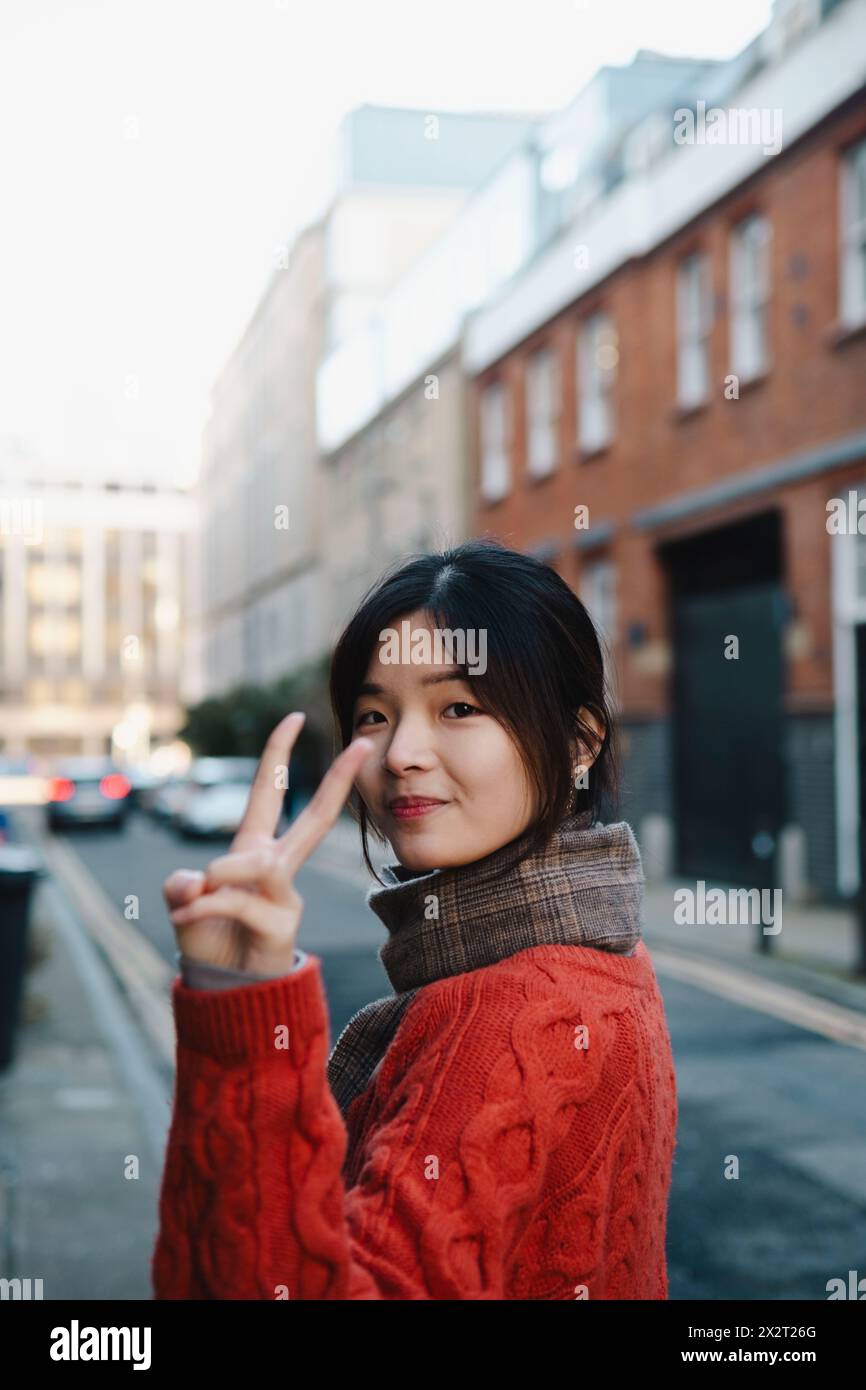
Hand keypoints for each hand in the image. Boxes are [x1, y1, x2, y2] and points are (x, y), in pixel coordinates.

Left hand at [162, 712, 373, 977]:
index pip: (271, 793)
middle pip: (316, 818)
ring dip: (223, 872)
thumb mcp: (183, 902)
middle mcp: (276, 866)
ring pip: (262, 864)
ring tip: (198, 891)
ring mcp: (285, 896)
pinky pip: (238, 901)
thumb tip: (199, 881)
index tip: (294, 716)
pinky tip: (182, 921)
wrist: (222, 991)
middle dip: (339, 780)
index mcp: (255, 848)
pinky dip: (203, 907)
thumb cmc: (207, 939)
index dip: (279, 754)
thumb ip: (182, 884)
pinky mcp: (281, 925)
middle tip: (364, 743)